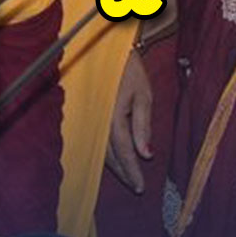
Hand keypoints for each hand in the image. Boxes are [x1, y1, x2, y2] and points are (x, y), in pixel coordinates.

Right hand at [105, 52, 154, 192]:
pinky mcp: (88, 113)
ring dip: (114, 164)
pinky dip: (106, 151)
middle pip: (110, 155)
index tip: (140, 186)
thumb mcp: (143, 95)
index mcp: (114, 116)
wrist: (107, 50)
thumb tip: (147, 153)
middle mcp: (98, 120)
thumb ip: (143, 125)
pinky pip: (96, 138)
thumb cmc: (130, 70)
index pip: (125, 151)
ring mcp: (91, 117)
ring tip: (127, 175)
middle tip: (135, 186)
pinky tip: (113, 156)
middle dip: (123, 172)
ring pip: (101, 148)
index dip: (132, 170)